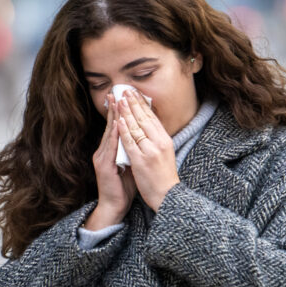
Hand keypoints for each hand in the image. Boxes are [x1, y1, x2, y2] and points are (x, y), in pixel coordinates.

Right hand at [88, 91, 136, 228]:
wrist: (115, 206)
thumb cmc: (124, 187)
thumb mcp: (130, 164)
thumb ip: (133, 150)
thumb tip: (143, 137)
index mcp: (110, 151)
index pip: (115, 127)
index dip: (119, 112)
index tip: (124, 96)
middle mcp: (103, 151)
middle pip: (110, 126)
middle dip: (114, 109)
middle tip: (117, 92)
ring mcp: (102, 158)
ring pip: (109, 134)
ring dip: (113, 117)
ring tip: (117, 102)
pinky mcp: (103, 167)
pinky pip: (110, 148)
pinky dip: (114, 135)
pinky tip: (118, 125)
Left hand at [116, 88, 179, 211]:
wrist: (167, 196)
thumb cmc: (164, 177)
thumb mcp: (164, 154)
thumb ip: (156, 140)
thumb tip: (148, 126)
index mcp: (165, 140)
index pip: (152, 117)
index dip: (143, 104)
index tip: (135, 93)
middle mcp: (160, 142)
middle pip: (144, 118)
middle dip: (134, 103)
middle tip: (125, 90)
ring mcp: (150, 151)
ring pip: (136, 127)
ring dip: (127, 112)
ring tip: (120, 99)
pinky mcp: (141, 160)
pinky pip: (130, 142)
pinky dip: (123, 130)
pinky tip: (118, 121)